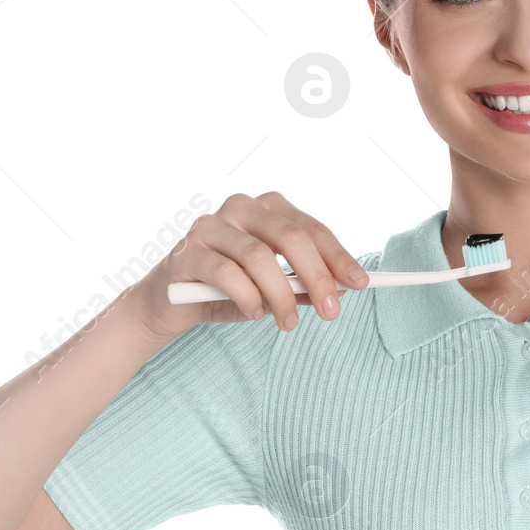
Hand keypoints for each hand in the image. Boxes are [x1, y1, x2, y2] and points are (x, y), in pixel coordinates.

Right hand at [129, 191, 369, 344]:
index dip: (338, 256)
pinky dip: (247, 298)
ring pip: (259, 257)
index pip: (311, 229)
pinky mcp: (186, 252)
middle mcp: (240, 207)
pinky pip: (226, 274)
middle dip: (317, 276)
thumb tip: (343, 288)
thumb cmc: (229, 290)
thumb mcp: (273, 287)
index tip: (360, 284)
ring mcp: (210, 226)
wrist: (169, 303)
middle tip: (331, 312)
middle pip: (290, 237)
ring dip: (281, 295)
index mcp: (268, 208)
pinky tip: (254, 313)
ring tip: (288, 322)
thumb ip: (302, 283)